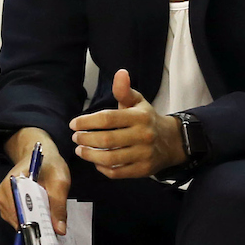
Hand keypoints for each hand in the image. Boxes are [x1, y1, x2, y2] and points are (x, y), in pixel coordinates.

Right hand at [0, 127, 70, 234]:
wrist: (41, 157)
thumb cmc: (50, 166)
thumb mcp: (60, 182)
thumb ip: (58, 205)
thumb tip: (59, 230)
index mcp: (13, 181)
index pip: (19, 208)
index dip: (32, 222)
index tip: (45, 231)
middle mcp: (3, 191)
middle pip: (16, 217)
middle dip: (33, 225)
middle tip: (49, 228)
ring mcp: (2, 198)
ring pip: (15, 221)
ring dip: (30, 224)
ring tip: (45, 220)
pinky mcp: (5, 204)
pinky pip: (15, 220)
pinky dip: (27, 222)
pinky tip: (38, 216)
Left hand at [68, 69, 185, 178]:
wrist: (171, 142)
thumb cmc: (147, 119)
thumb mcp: (137, 102)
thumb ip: (124, 90)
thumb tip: (120, 72)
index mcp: (139, 116)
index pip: (108, 118)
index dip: (87, 121)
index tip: (73, 124)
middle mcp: (143, 135)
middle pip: (107, 140)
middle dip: (86, 139)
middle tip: (75, 138)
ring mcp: (144, 154)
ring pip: (111, 158)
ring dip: (90, 155)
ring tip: (80, 150)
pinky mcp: (143, 170)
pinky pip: (118, 172)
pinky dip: (103, 169)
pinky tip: (96, 162)